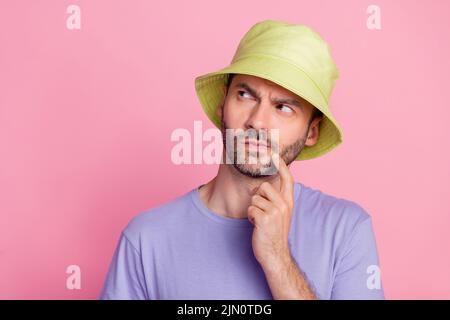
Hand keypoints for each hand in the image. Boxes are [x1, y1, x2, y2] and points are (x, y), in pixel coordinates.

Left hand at [247, 153, 294, 269]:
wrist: (275, 253)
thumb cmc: (274, 232)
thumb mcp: (280, 214)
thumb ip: (275, 199)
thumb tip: (261, 186)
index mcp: (289, 202)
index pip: (288, 179)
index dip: (281, 166)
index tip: (275, 154)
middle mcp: (284, 205)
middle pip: (264, 186)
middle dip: (257, 196)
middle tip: (260, 209)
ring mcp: (276, 212)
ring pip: (255, 198)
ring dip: (253, 209)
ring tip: (259, 220)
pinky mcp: (265, 219)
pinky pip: (250, 209)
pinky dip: (250, 217)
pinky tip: (256, 225)